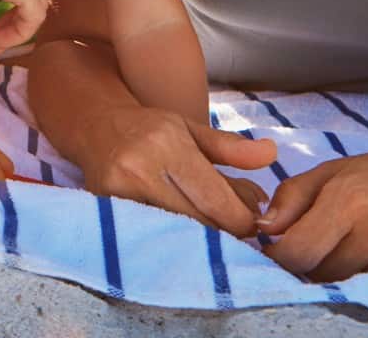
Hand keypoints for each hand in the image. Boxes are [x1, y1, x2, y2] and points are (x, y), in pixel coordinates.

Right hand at [69, 103, 274, 238]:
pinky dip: (170, 240)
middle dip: (224, 234)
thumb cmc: (150, 130)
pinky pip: (149, 236)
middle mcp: (141, 168)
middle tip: (236, 236)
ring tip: (211, 235)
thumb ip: (231, 147)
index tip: (251, 225)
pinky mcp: (105, 209)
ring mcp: (119, 192)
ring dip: (200, 241)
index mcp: (168, 145)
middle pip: (197, 222)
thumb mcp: (191, 128)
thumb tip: (272, 154)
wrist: (95, 127)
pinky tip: (182, 238)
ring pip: (175, 233)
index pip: (215, 199)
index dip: (241, 221)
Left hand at [258, 135, 367, 294]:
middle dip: (315, 266)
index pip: (295, 253)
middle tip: (329, 247)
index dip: (281, 257)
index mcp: (350, 201)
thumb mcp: (338, 169)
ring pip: (353, 289)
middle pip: (322, 276)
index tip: (283, 252)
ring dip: (349, 276)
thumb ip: (293, 196)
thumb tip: (263, 230)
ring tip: (364, 250)